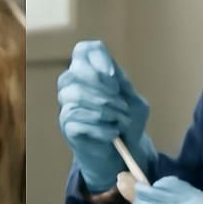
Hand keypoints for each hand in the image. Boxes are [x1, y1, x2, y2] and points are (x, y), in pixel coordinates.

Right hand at [58, 40, 154, 190]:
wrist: (124, 153)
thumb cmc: (128, 122)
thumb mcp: (135, 102)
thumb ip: (123, 85)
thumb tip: (107, 75)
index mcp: (92, 73)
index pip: (84, 50)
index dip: (98, 59)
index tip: (114, 77)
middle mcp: (74, 85)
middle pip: (75, 71)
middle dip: (102, 87)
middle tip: (122, 104)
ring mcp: (67, 105)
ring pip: (74, 95)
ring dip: (104, 109)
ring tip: (120, 120)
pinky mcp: (67, 126)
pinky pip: (76, 120)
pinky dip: (100, 128)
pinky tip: (113, 134)